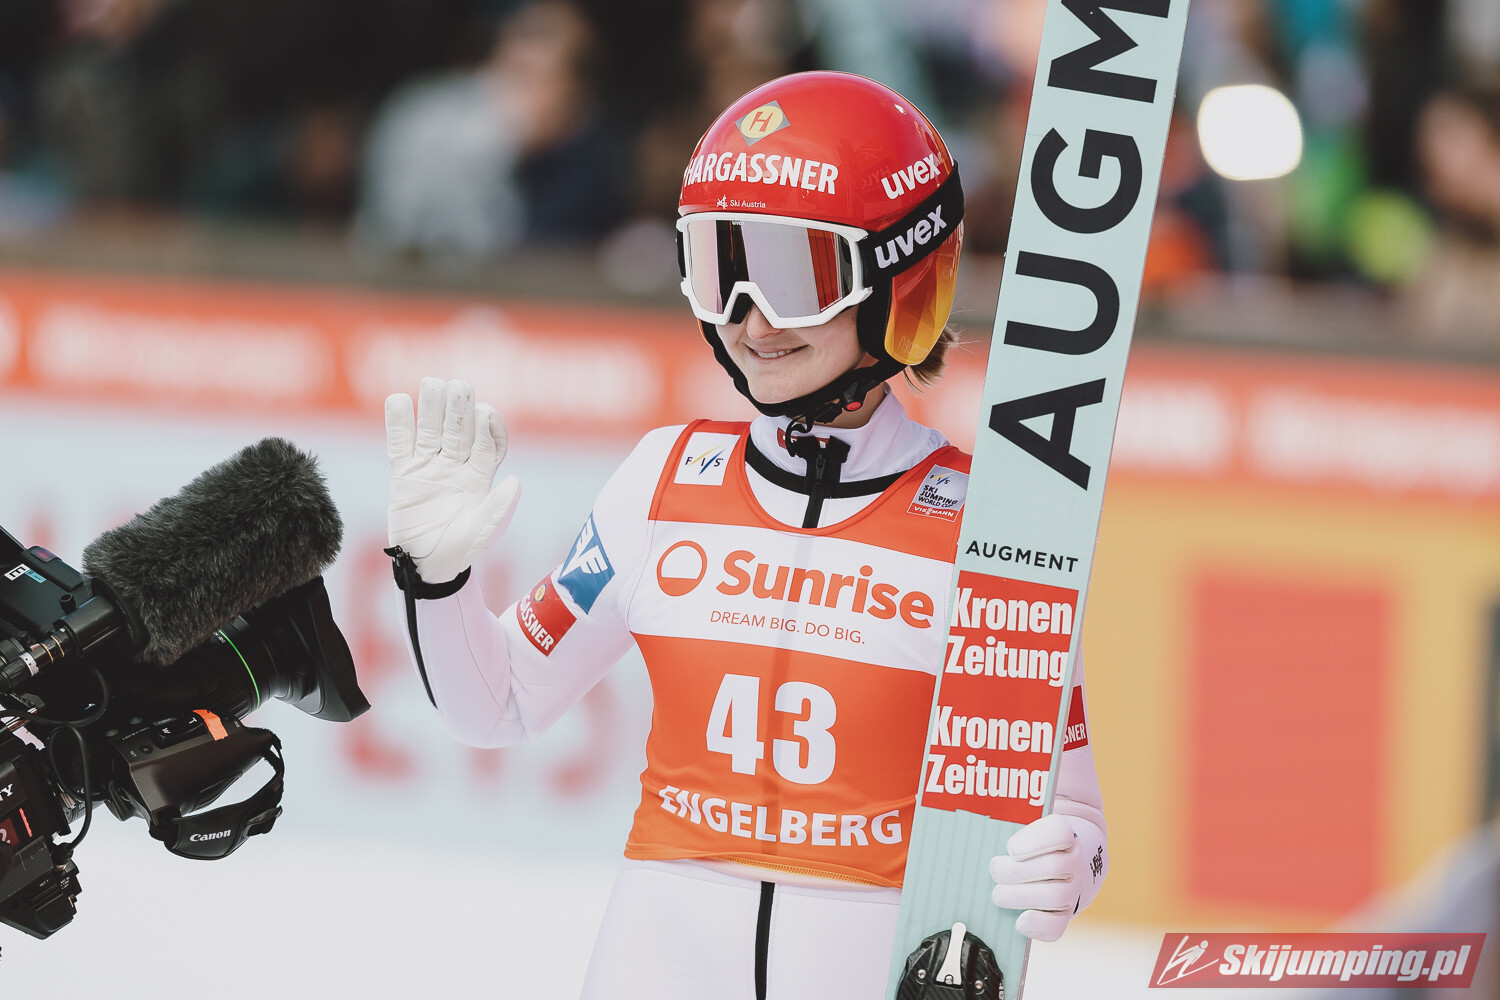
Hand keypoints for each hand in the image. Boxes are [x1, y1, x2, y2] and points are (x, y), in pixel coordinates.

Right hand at [386, 377, 520, 583]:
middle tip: (458, 387)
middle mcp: (457, 464)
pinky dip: (398, 422)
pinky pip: (400, 442)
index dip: (489, 428)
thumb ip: (496, 510)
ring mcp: (430, 465)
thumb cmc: (460, 549)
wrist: (426, 563)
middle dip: (460, 408)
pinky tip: (397, 400)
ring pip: (431, 429)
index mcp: (480, 475)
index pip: (488, 444)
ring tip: (431, 384)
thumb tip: (514, 482)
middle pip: (459, 429)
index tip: (486, 413)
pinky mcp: (405, 471)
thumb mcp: (481, 534)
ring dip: (431, 406)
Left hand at [989, 813, 1106, 941]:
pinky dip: (1038, 926)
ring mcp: (1072, 888)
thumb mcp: (1021, 816)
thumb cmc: (1028, 837)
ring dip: (1021, 896)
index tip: (1011, 848)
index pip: (1059, 831)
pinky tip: (1019, 920)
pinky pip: (1058, 926)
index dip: (1035, 841)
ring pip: (1055, 896)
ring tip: (997, 894)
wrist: (1061, 861)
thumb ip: (1005, 804)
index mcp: (1062, 831)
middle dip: (1018, 871)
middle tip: (994, 869)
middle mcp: (1073, 860)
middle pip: (1054, 866)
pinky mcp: (1065, 914)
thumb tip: (976, 783)